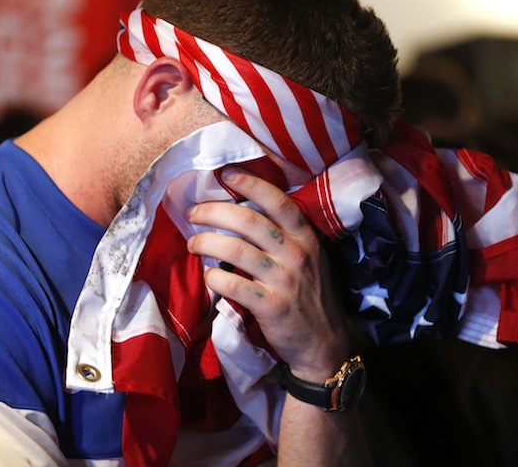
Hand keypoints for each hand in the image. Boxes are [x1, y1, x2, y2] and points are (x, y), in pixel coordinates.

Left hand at [186, 166, 348, 378]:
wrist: (325, 343)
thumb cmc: (309, 295)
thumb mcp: (309, 258)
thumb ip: (284, 236)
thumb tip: (241, 212)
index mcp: (306, 237)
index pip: (277, 200)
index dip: (249, 183)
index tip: (224, 174)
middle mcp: (297, 254)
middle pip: (249, 221)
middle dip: (213, 212)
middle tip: (193, 213)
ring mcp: (285, 281)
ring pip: (235, 250)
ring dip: (206, 242)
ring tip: (193, 243)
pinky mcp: (272, 307)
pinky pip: (233, 285)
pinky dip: (214, 278)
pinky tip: (207, 277)